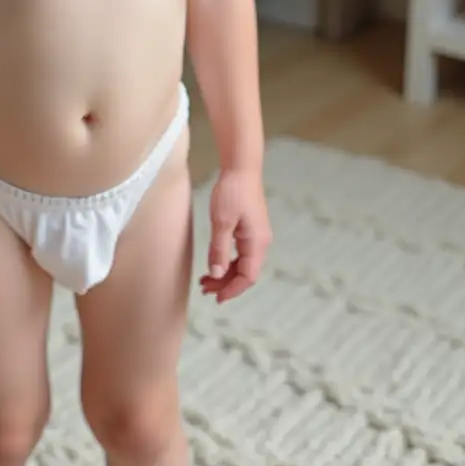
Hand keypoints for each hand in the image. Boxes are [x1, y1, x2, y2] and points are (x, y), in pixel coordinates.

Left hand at [200, 168, 271, 303]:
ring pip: (242, 263)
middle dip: (225, 283)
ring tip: (205, 279)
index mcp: (257, 242)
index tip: (216, 298)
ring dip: (225, 273)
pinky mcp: (250, 228)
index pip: (248, 277)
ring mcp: (256, 235)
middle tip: (204, 289)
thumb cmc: (232, 191)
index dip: (232, 290)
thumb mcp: (221, 222)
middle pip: (245, 272)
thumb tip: (215, 274)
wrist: (241, 167)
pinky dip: (228, 260)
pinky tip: (214, 262)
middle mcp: (260, 242)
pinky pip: (241, 252)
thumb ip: (219, 250)